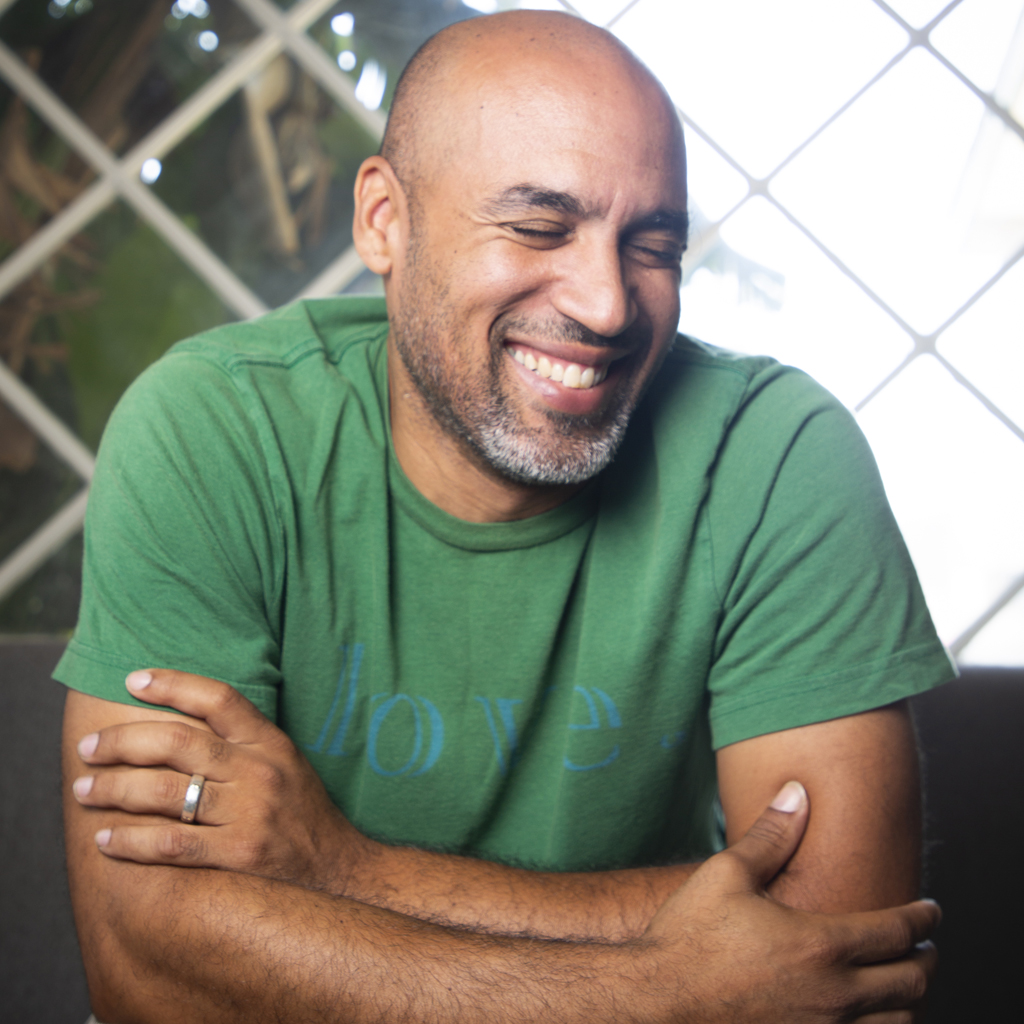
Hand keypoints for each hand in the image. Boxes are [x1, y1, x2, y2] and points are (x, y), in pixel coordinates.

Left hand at [72, 670, 368, 890]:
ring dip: (114, 791)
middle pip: (178, 744)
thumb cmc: (301, 811)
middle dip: (122, 743)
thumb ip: (242, 740)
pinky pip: (171, 844)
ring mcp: (249, 814)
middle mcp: (259, 772)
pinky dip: (131, 842)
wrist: (338, 868)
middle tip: (89, 748)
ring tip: (85, 791)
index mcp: (270, 742)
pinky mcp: (239, 855)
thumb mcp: (284, 761)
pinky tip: (105, 840)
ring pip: (165, 794)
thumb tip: (178, 719)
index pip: (218, 698)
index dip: (173, 684)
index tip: (132, 680)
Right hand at [636, 781, 938, 1022]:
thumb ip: (771, 836)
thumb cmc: (689, 936)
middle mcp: (834, 994)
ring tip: (903, 983)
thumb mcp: (727, 874)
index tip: (930, 911)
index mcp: (820, 945)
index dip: (921, 919)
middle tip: (926, 946)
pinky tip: (866, 1015)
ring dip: (908, 1000)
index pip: (896, 932)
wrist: (658, 1000)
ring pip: (897, 1023)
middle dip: (925, 960)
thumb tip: (798, 794)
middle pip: (909, 982)